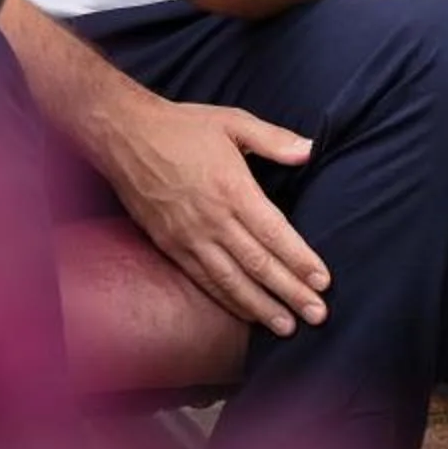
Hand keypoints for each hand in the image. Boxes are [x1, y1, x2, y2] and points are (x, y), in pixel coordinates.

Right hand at [94, 95, 328, 335]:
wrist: (123, 135)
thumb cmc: (180, 126)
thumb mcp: (231, 121)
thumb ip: (273, 139)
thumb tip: (310, 150)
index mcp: (232, 187)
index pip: (274, 233)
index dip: (300, 261)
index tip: (324, 281)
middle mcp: (212, 218)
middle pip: (258, 264)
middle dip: (291, 293)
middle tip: (318, 316)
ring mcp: (189, 236)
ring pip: (231, 280)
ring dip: (261, 307)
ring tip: (287, 327)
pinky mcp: (169, 245)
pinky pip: (203, 279)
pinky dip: (227, 299)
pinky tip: (246, 312)